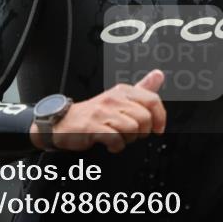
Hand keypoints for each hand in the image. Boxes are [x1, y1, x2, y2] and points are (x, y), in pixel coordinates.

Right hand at [30, 70, 166, 152]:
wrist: (63, 122)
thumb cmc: (94, 113)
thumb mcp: (119, 97)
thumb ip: (141, 88)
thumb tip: (159, 75)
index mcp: (123, 91)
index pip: (152, 101)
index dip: (160, 118)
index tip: (158, 129)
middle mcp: (113, 99)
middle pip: (144, 119)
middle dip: (141, 133)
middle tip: (131, 135)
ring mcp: (102, 112)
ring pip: (132, 129)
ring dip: (128, 140)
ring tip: (119, 138)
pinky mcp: (93, 126)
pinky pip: (116, 139)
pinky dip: (116, 146)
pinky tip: (111, 145)